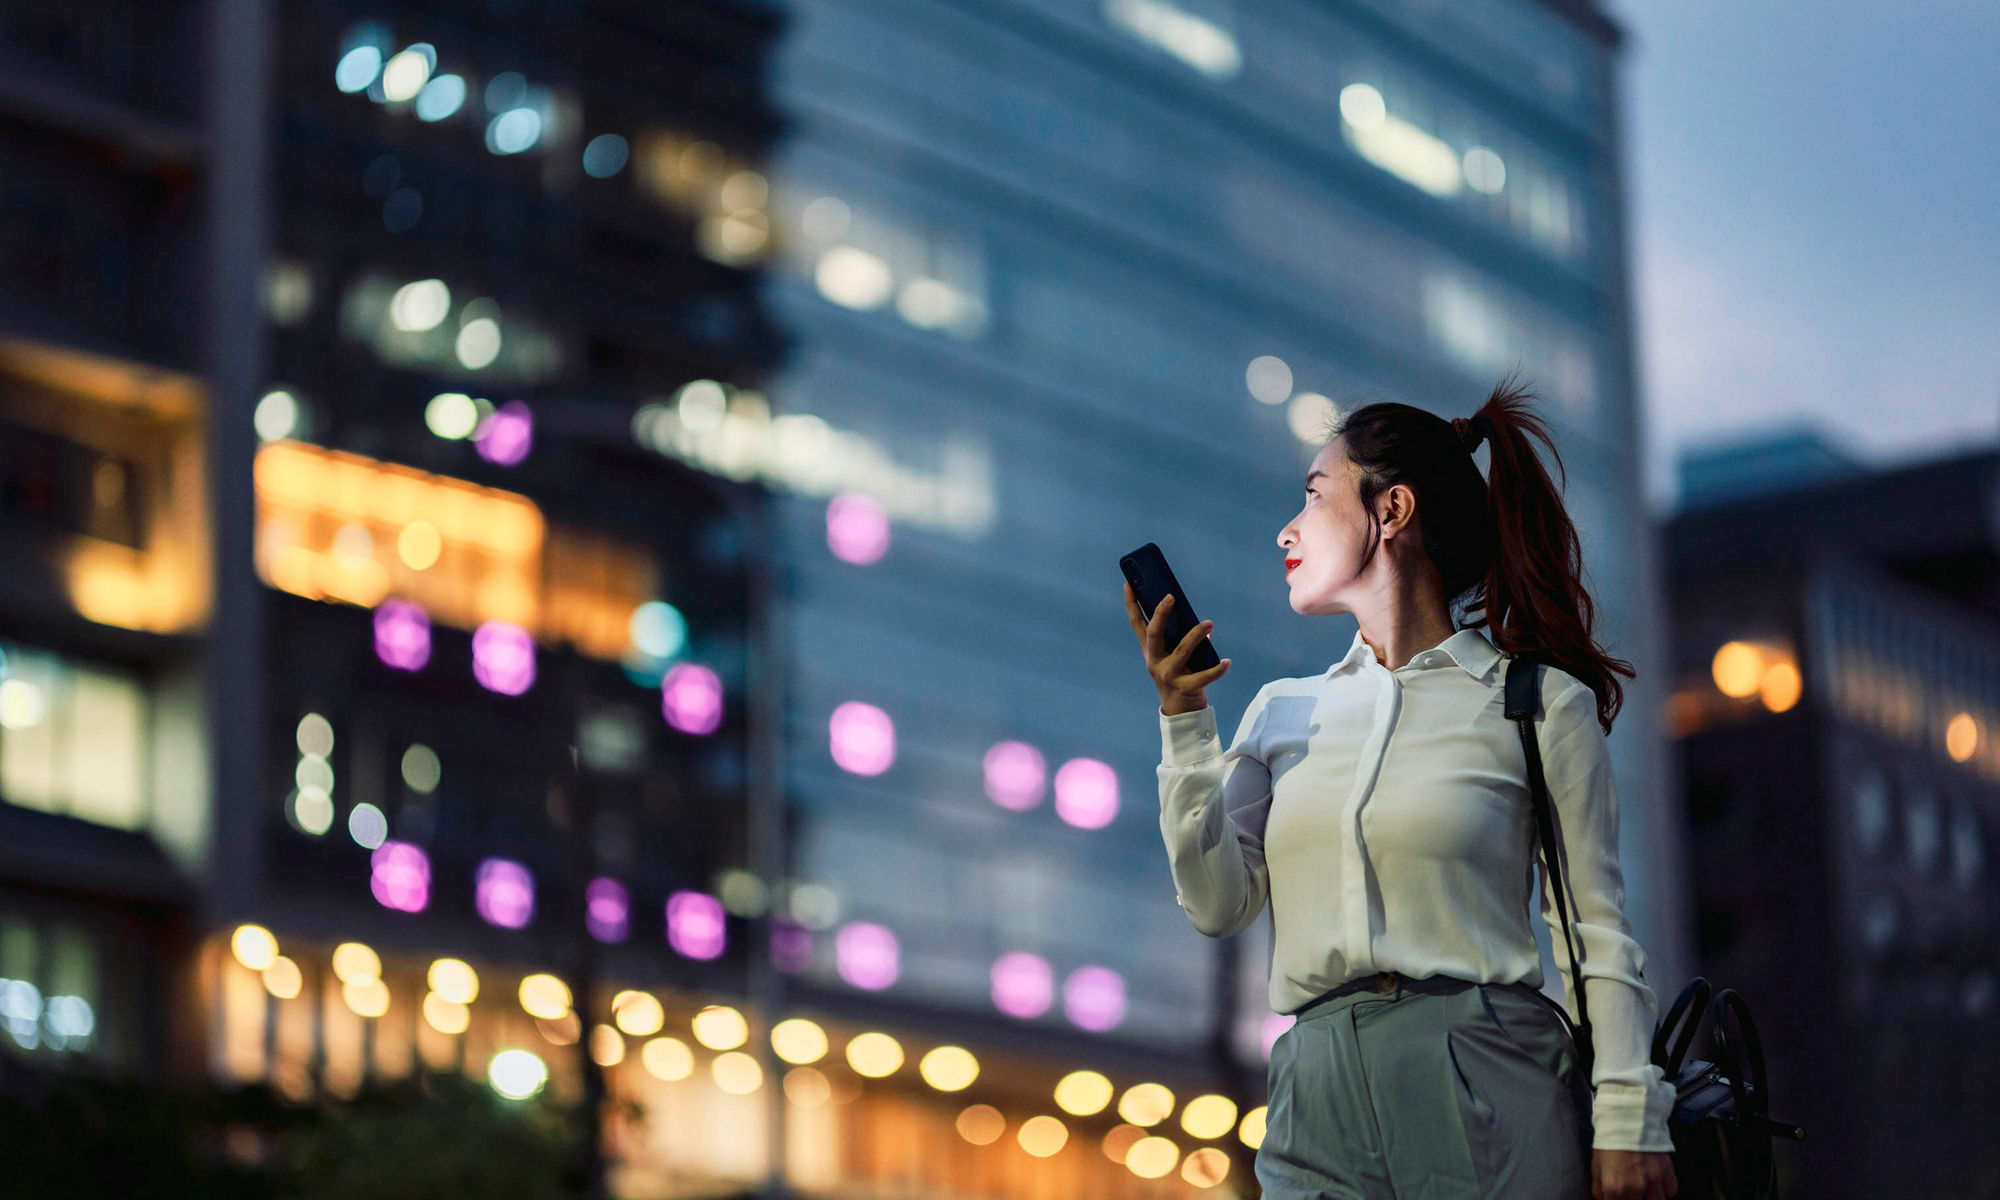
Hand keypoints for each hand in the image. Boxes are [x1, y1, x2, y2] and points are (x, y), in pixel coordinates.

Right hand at [1123, 582, 1229, 715]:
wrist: (1180, 711)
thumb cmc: (1178, 676)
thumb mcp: (1173, 657)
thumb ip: (1180, 640)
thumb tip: (1202, 625)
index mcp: (1150, 651)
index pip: (1137, 624)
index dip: (1132, 604)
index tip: (1129, 584)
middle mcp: (1155, 661)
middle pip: (1154, 634)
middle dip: (1160, 614)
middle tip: (1171, 597)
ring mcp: (1168, 675)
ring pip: (1181, 651)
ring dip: (1195, 635)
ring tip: (1209, 624)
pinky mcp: (1184, 687)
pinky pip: (1202, 677)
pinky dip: (1216, 670)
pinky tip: (1226, 662)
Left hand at [1591, 1148, 1676, 1199]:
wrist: (1627, 1120)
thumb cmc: (1610, 1141)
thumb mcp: (1596, 1166)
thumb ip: (1599, 1189)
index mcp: (1613, 1189)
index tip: (1619, 1196)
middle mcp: (1634, 1188)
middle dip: (1633, 1198)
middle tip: (1632, 1190)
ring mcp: (1652, 1182)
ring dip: (1651, 1197)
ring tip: (1646, 1189)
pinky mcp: (1666, 1172)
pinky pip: (1671, 1191)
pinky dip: (1665, 1189)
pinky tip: (1657, 1182)